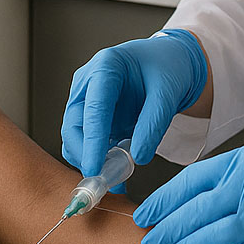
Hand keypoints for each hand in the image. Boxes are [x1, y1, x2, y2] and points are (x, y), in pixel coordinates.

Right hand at [60, 30, 207, 175]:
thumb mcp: (168, 93)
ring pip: (75, 137)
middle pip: (73, 125)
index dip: (91, 141)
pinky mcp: (92, 117)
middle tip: (104, 181)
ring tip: (116, 179)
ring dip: (89, 160)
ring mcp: (86, 100)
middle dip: (84, 155)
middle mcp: (88, 83)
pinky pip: (87, 143)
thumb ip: (153, 124)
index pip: (93, 108)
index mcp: (105, 67)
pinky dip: (97, 160)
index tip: (93, 169)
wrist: (170, 62)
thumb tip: (138, 158)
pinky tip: (116, 175)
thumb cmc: (168, 67)